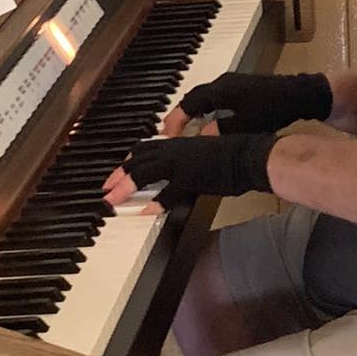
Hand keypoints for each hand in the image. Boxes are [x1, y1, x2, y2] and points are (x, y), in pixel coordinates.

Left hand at [103, 133, 276, 208]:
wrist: (250, 155)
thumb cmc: (235, 154)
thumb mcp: (206, 154)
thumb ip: (190, 160)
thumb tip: (181, 173)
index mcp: (179, 143)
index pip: (145, 149)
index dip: (129, 161)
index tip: (118, 172)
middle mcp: (175, 150)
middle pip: (138, 160)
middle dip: (119, 175)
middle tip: (106, 189)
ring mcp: (181, 163)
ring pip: (143, 173)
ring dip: (125, 187)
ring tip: (113, 200)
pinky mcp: (189, 178)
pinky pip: (167, 193)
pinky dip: (155, 203)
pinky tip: (146, 212)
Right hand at [162, 72, 331, 137]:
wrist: (298, 94)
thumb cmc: (272, 109)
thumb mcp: (245, 125)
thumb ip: (221, 131)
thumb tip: (201, 138)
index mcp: (219, 91)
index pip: (188, 104)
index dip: (176, 120)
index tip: (167, 136)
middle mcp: (221, 83)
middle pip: (192, 98)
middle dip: (179, 115)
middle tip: (169, 133)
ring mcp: (231, 84)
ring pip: (202, 97)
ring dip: (191, 112)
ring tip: (182, 129)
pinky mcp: (239, 87)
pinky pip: (213, 97)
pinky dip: (203, 109)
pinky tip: (205, 121)